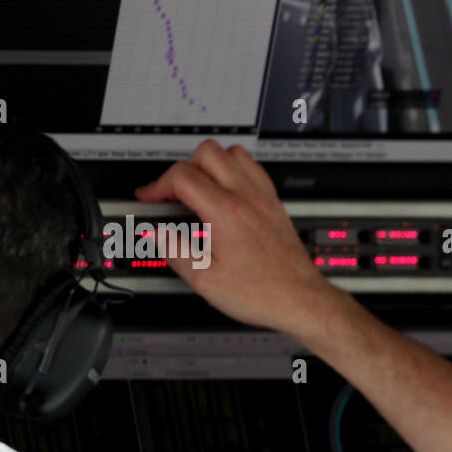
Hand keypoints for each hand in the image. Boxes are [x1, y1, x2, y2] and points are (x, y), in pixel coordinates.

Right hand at [134, 140, 328, 335]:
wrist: (301, 300)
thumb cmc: (263, 293)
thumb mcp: (205, 279)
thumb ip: (173, 250)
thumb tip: (155, 231)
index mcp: (226, 212)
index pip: (182, 176)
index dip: (157, 185)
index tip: (149, 198)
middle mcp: (248, 198)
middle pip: (207, 152)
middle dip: (182, 168)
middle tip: (173, 193)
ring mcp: (265, 199)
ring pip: (233, 153)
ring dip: (210, 164)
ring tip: (199, 189)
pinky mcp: (275, 205)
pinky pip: (254, 169)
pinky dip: (234, 171)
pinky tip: (226, 192)